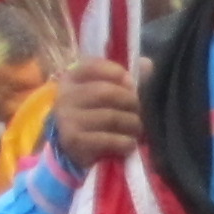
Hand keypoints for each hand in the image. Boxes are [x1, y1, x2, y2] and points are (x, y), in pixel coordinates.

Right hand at [48, 56, 142, 170]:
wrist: (76, 149)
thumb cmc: (97, 115)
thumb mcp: (108, 94)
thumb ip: (127, 79)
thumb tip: (148, 64)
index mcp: (71, 78)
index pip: (93, 66)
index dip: (117, 72)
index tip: (130, 84)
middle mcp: (65, 96)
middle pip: (107, 92)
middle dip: (130, 102)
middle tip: (137, 111)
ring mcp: (67, 119)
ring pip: (111, 117)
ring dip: (132, 124)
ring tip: (136, 128)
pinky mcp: (74, 140)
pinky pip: (109, 139)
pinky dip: (125, 142)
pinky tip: (128, 144)